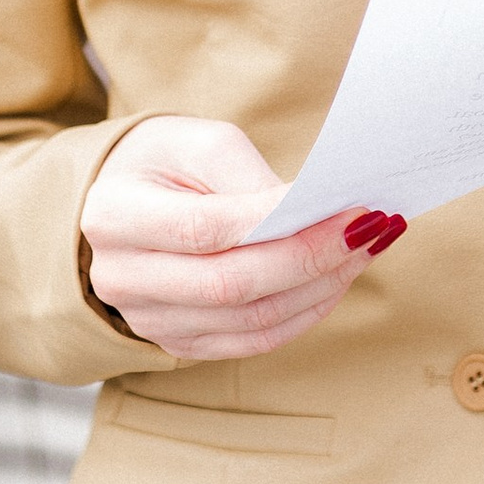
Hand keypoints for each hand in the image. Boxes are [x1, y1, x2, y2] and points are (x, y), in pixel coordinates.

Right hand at [80, 116, 387, 359]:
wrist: (119, 200)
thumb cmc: (163, 162)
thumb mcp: (197, 142)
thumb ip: (248, 176)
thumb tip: (313, 214)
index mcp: (115, 216)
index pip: (206, 230)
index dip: (281, 224)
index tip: (346, 207)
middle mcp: (122, 277)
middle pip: (229, 286)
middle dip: (310, 260)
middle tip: (369, 231)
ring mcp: (147, 319)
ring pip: (249, 321)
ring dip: (319, 290)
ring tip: (363, 252)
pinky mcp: (177, 342)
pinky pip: (252, 342)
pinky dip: (303, 314)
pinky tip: (335, 281)